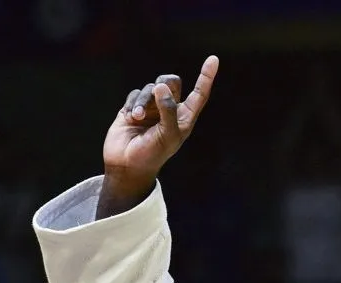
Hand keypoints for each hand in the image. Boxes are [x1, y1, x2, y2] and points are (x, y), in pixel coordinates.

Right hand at [101, 56, 219, 199]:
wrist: (126, 164)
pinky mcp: (133, 108)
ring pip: (150, 88)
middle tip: (157, 91)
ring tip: (137, 117)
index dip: (206, 77)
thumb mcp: (167, 135)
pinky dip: (132, 103)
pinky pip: (135, 94)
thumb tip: (161, 86)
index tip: (213, 59)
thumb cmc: (152, 154)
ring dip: (143, 101)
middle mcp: (169, 110)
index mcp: (184, 118)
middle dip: (164, 83)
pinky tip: (130, 117)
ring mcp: (151, 108)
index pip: (199, 94)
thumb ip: (168, 110)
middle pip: (171, 82)